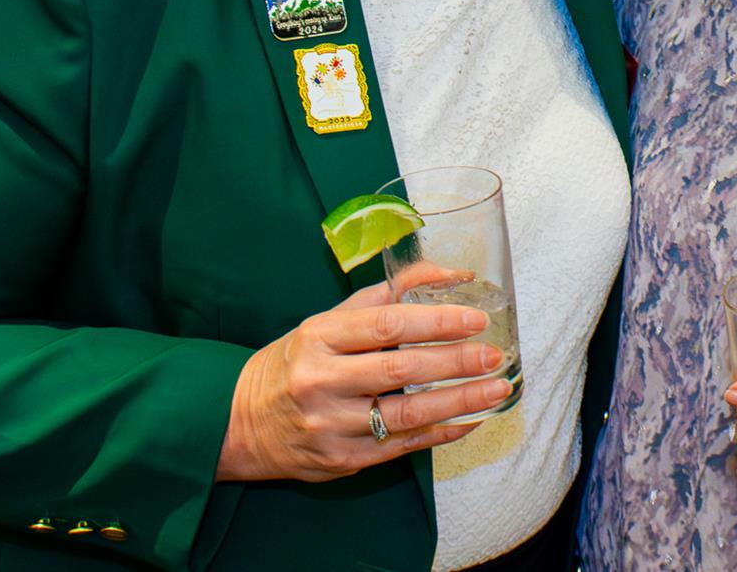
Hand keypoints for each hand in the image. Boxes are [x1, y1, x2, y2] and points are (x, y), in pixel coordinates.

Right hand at [215, 264, 509, 482]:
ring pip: (406, 415)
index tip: (475, 319)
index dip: (435, 321)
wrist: (240, 422)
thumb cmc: (297, 361)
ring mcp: (331, 426)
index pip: (386, 325)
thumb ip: (387, 295)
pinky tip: (470, 419)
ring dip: (459, 402)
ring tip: (496, 389)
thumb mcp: (330, 320)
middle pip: (400, 371)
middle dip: (455, 362)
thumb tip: (450, 275)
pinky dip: (441, 433)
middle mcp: (322, 382)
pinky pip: (402, 447)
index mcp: (319, 337)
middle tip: (494, 355)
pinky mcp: (342, 460)